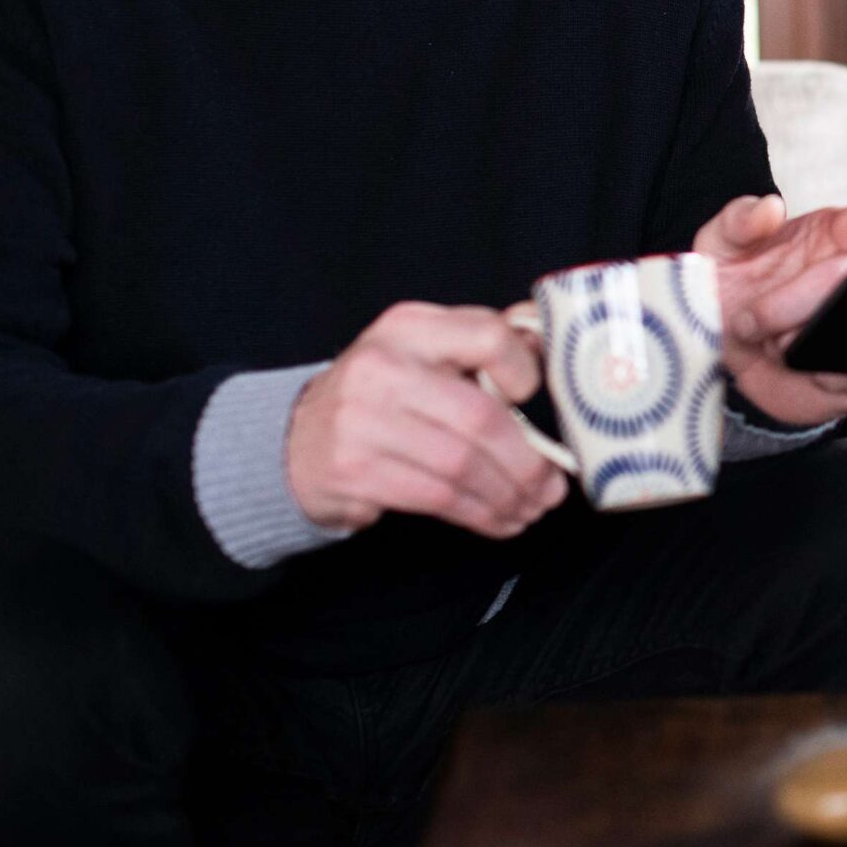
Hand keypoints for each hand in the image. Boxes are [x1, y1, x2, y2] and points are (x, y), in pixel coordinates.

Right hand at [286, 302, 568, 538]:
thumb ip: (481, 342)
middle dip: (527, 461)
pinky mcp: (354, 470)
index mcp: (409, 327)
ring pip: (461, 464)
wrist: (295, 439)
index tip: (535, 398)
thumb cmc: (380, 396)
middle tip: (552, 486)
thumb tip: (546, 342)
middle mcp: (382, 367)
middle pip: (480, 417)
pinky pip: (437, 496)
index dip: (524, 370)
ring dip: (508, 494)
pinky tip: (499, 519)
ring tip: (531, 507)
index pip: (486, 335)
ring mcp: (362, 420)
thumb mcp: (423, 352)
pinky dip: (479, 513)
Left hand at [698, 194, 846, 426]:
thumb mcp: (721, 244)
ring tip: (774, 346)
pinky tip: (803, 370)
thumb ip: (739, 220)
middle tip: (753, 318)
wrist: (724, 350)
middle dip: (806, 299)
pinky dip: (831, 377)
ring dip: (815, 343)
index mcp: (836, 236)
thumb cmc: (733, 287)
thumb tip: (769, 208)